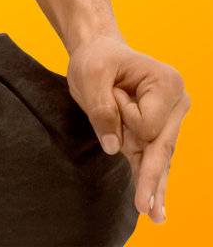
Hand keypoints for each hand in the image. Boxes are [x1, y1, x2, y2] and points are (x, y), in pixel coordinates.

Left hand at [67, 33, 188, 224]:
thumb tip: (115, 147)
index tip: (114, 91)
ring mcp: (167, 121)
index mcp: (166, 83)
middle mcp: (175, 104)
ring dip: (155, 188)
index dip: (124, 115)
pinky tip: (155, 207)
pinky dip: (153, 184)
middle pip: (161, 147)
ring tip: (154, 215)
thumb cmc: (97, 58)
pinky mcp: (153, 134)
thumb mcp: (91, 74)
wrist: (98, 52)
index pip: (149, 122)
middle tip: (145, 207)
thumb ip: (102, 109)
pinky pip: (153, 162)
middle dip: (151, 176)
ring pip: (159, 160)